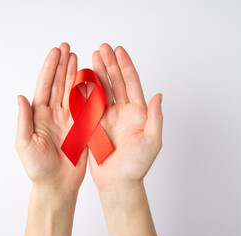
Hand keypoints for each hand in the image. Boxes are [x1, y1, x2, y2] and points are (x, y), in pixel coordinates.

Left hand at [15, 42, 86, 191]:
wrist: (57, 185)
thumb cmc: (38, 168)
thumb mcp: (25, 144)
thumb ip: (24, 120)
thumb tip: (20, 96)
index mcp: (39, 116)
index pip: (44, 86)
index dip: (50, 68)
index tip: (55, 52)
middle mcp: (54, 114)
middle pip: (59, 84)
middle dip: (62, 65)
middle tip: (67, 48)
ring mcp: (69, 119)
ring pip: (72, 92)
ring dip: (74, 74)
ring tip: (77, 57)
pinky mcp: (82, 127)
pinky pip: (86, 106)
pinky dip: (89, 92)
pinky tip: (90, 78)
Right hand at [89, 43, 162, 190]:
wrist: (118, 182)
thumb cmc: (137, 165)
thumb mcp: (152, 141)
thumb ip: (155, 118)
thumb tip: (158, 96)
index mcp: (137, 112)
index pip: (132, 83)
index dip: (125, 66)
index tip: (119, 51)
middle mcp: (122, 111)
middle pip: (116, 82)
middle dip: (109, 64)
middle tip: (102, 48)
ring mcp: (107, 117)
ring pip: (102, 90)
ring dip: (97, 73)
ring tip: (92, 58)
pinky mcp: (94, 124)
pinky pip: (89, 104)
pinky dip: (85, 91)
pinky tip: (81, 78)